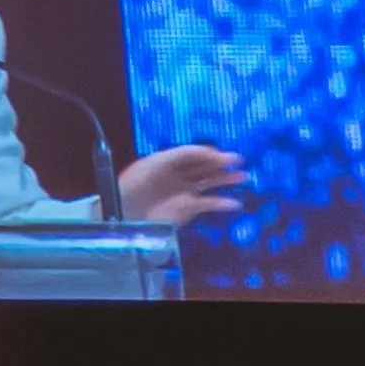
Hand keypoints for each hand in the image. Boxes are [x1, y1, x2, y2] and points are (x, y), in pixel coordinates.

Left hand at [114, 144, 249, 230]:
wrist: (122, 214)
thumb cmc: (131, 187)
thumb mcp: (151, 166)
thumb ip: (175, 157)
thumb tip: (201, 151)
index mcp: (166, 161)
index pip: (191, 153)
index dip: (205, 152)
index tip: (220, 154)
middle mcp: (177, 175)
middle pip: (203, 166)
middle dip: (220, 162)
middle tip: (237, 160)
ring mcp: (184, 191)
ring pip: (209, 182)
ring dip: (225, 179)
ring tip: (242, 176)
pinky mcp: (188, 208)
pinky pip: (208, 203)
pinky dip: (222, 203)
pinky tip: (234, 203)